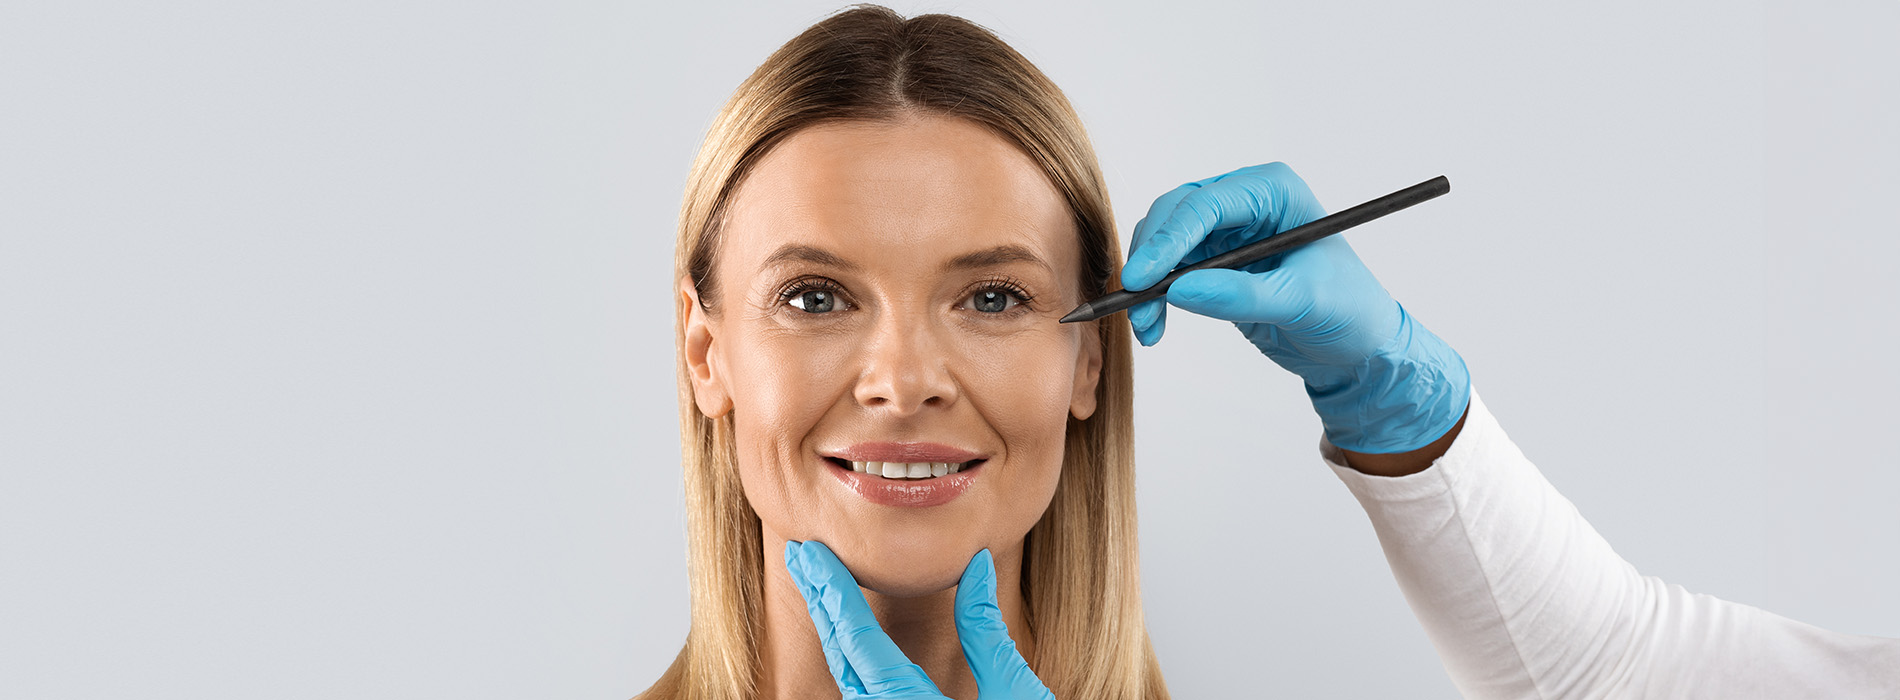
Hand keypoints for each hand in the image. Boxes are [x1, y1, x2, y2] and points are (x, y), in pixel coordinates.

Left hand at [783, 541, 1052, 699]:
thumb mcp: (1018, 695)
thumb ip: (988, 633)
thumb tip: (977, 566)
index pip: (861, 645)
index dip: (835, 594)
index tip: (815, 554)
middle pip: (844, 663)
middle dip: (823, 607)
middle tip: (805, 559)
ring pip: (849, 689)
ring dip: (835, 638)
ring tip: (824, 593)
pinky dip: (856, 670)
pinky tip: (853, 646)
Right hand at [1122, 162, 1468, 452]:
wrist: (1357, 346)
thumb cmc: (1349, 311)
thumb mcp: (1302, 302)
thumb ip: (1241, 295)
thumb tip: (1179, 291)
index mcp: (1273, 192)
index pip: (1207, 203)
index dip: (1169, 238)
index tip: (1143, 278)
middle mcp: (1245, 202)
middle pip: (1175, 214)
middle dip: (1151, 258)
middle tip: (1136, 300)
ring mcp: (1227, 231)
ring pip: (1164, 242)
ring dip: (1147, 281)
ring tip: (1146, 325)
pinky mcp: (1214, 262)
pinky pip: (1169, 270)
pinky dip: (1154, 296)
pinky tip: (1154, 326)